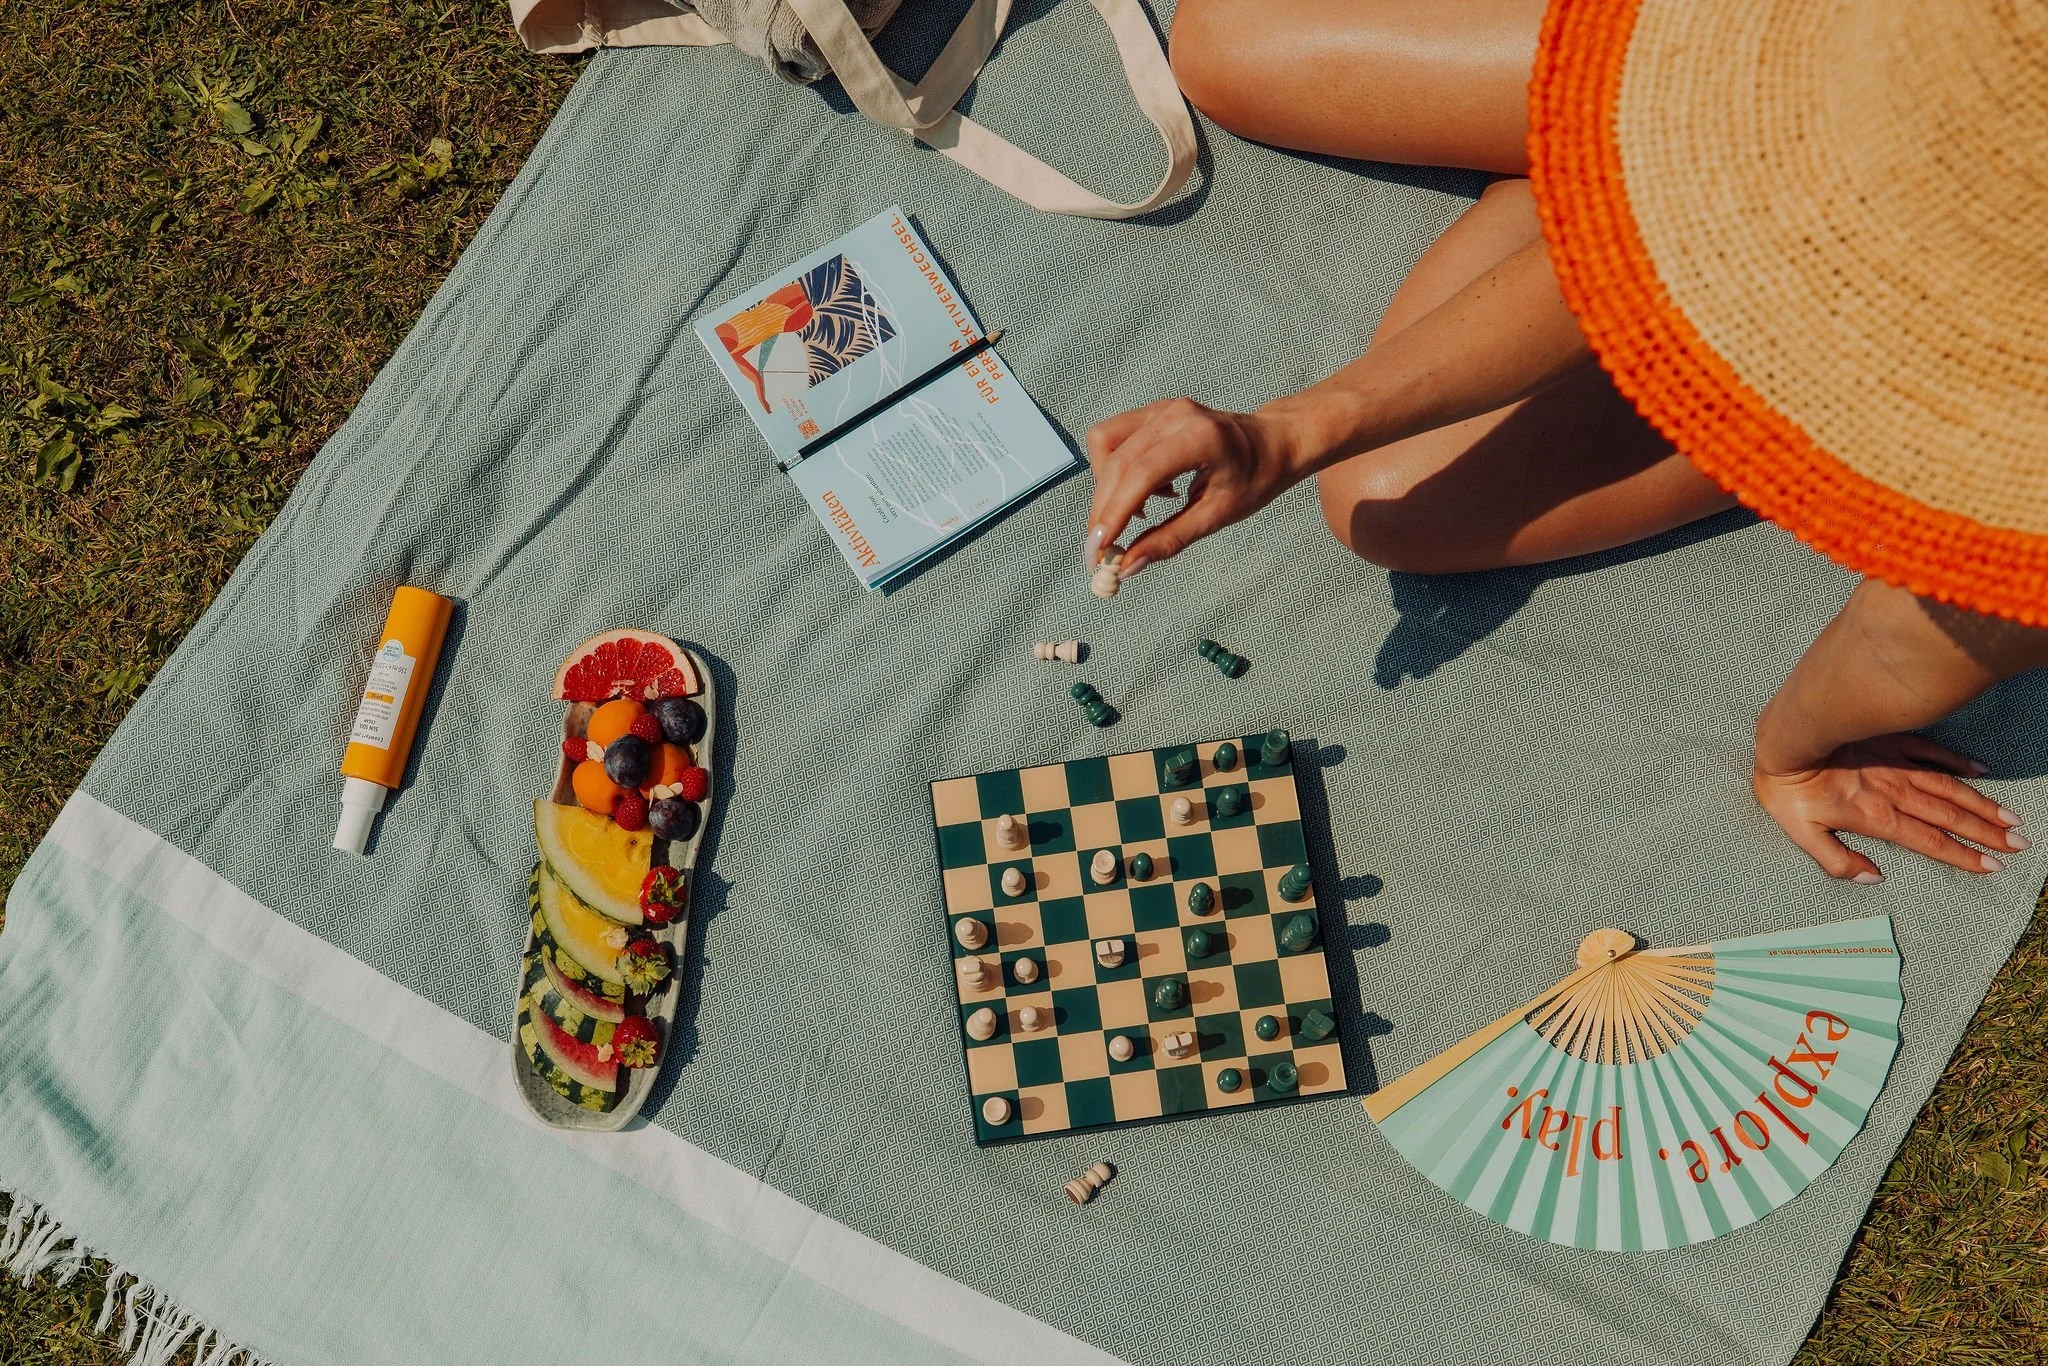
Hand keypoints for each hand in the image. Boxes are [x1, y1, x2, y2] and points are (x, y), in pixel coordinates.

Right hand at [1083, 398, 1305, 576]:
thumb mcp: (1218, 516)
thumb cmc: (1257, 477)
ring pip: (1106, 446)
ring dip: (1106, 488)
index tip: (1099, 550)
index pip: (1142, 474)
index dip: (1115, 513)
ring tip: (1136, 514)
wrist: (1274, 441)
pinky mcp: (1153, 412)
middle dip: (1103, 510)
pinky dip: (1117, 470)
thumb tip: (1127, 567)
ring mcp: (1161, 408)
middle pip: (1117, 463)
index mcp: (1200, 437)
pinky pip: (1114, 438)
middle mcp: (1175, 415)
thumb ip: (1169, 540)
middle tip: (1100, 550)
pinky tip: (1147, 491)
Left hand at [1752, 733, 2027, 880]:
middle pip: (1949, 817)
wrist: (1784, 738)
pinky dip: (1956, 760)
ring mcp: (1896, 765)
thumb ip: (1837, 861)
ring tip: (2011, 819)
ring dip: (1980, 804)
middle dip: (1987, 833)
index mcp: (1876, 817)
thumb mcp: (1801, 834)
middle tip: (2020, 846)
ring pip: (1948, 788)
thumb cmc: (1787, 790)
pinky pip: (1931, 751)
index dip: (1963, 856)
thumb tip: (1873, 878)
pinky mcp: (1891, 742)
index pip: (1929, 842)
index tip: (1993, 866)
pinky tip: (1980, 769)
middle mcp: (1895, 793)